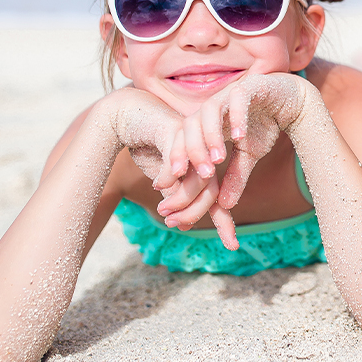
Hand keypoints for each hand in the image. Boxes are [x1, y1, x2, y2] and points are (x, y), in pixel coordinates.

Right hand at [104, 87, 238, 250]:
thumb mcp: (165, 178)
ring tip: (166, 209)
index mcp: (205, 163)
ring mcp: (190, 140)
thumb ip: (177, 197)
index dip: (225, 221)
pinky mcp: (172, 127)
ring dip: (182, 195)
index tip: (233, 246)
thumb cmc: (149, 148)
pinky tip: (162, 183)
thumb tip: (187, 226)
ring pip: (196, 173)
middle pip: (209, 188)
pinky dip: (171, 169)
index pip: (217, 196)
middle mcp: (203, 151)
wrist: (128, 115)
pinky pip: (177, 152)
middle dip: (191, 211)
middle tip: (170, 222)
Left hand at [157, 72, 308, 228]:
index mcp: (207, 123)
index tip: (167, 183)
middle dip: (191, 151)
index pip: (183, 139)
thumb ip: (236, 176)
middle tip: (201, 175)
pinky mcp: (250, 86)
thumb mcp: (249, 155)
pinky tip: (239, 136)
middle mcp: (214, 107)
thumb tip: (226, 205)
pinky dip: (237, 117)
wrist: (293, 101)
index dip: (174, 159)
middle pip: (190, 125)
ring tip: (219, 159)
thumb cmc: (266, 124)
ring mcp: (229, 94)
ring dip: (211, 136)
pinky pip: (238, 99)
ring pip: (209, 110)